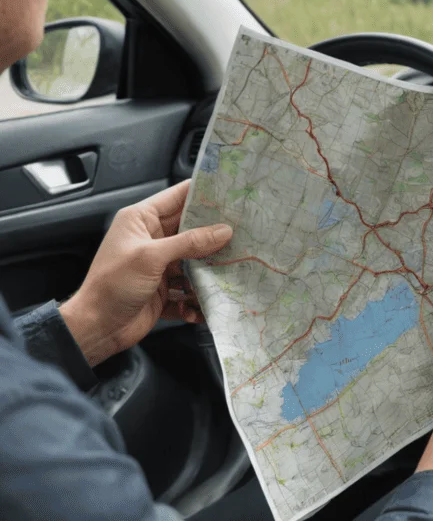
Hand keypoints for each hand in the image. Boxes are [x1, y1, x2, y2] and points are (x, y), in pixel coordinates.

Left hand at [60, 180, 232, 365]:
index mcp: (141, 220)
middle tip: (245, 232)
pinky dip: (197, 296)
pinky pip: (190, 287)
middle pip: (192, 229)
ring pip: (195, 259)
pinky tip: (202, 305)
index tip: (232, 192)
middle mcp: (152, 239)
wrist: (97, 329)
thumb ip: (189, 242)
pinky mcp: (166, 288)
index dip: (203, 193)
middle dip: (215, 233)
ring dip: (210, 268)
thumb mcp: (151, 257)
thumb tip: (224, 231)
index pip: (177, 197)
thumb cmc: (112, 285)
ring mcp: (160, 264)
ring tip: (232, 270)